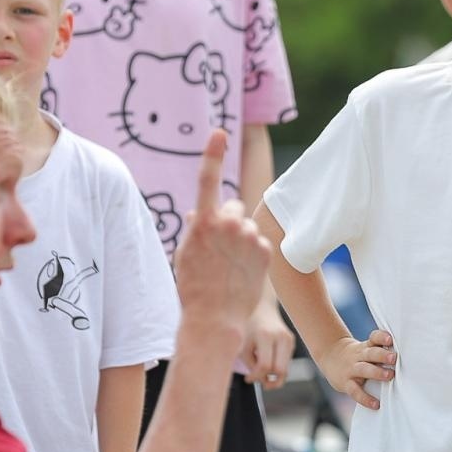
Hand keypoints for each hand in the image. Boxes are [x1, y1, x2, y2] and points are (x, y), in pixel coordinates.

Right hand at [173, 131, 270, 334]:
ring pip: (246, 225)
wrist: (214, 319)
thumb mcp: (186, 253)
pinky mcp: (265, 248)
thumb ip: (195, 228)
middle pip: (233, 207)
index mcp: (203, 222)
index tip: (219, 132)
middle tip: (219, 249)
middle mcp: (228, 224)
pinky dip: (253, 251)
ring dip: (241, 238)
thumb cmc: (194, 287)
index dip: (212, 153)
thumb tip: (198, 214)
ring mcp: (248, 236)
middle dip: (228, 221)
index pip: (207, 179)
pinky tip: (243, 270)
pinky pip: (259, 240)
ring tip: (230, 265)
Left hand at [239, 296, 295, 388]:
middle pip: (280, 370)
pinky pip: (287, 363)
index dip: (256, 376)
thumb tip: (261, 379)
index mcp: (266, 336)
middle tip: (261, 382)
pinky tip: (269, 363)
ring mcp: (289, 339)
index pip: (265, 365)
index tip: (248, 378)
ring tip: (264, 373)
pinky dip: (278, 368)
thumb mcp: (244, 345)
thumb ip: (251, 363)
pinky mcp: (292, 342)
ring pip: (286, 369)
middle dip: (270, 381)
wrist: (264, 309)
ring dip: (275, 376)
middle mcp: (281, 337)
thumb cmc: (251, 328)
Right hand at [317, 329, 395, 409]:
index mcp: (366, 346)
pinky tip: (376, 404)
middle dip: (382, 355)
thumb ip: (381, 352)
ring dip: (376, 372)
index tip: (390, 339)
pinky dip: (366, 398)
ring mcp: (352, 369)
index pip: (374, 338)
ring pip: (364, 369)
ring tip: (389, 375)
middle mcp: (359, 356)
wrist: (331, 356)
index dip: (381, 337)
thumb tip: (407, 360)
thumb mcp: (366, 348)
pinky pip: (355, 391)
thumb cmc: (358, 355)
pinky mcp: (346, 383)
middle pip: (370, 353)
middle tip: (394, 358)